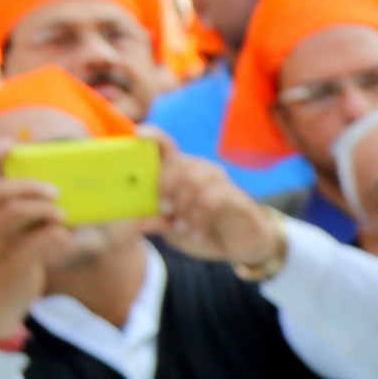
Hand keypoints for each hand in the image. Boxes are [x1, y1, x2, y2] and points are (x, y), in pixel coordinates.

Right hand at [0, 170, 72, 345]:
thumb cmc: (2, 261)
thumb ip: (11, 211)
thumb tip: (48, 186)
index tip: (13, 144)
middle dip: (29, 184)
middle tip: (55, 191)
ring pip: (15, 213)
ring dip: (45, 208)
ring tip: (62, 215)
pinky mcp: (9, 265)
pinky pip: (36, 242)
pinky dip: (56, 234)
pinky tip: (65, 236)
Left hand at [150, 143, 286, 272]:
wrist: (242, 245)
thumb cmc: (205, 229)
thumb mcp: (175, 229)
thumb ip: (158, 222)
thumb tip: (135, 222)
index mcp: (183, 173)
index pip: (167, 146)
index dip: (154, 136)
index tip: (138, 133)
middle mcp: (202, 171)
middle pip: (178, 163)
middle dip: (166, 186)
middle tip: (163, 210)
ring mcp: (221, 183)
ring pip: (195, 180)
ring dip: (183, 205)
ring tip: (181, 227)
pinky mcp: (237, 198)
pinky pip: (213, 198)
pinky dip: (199, 218)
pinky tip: (196, 232)